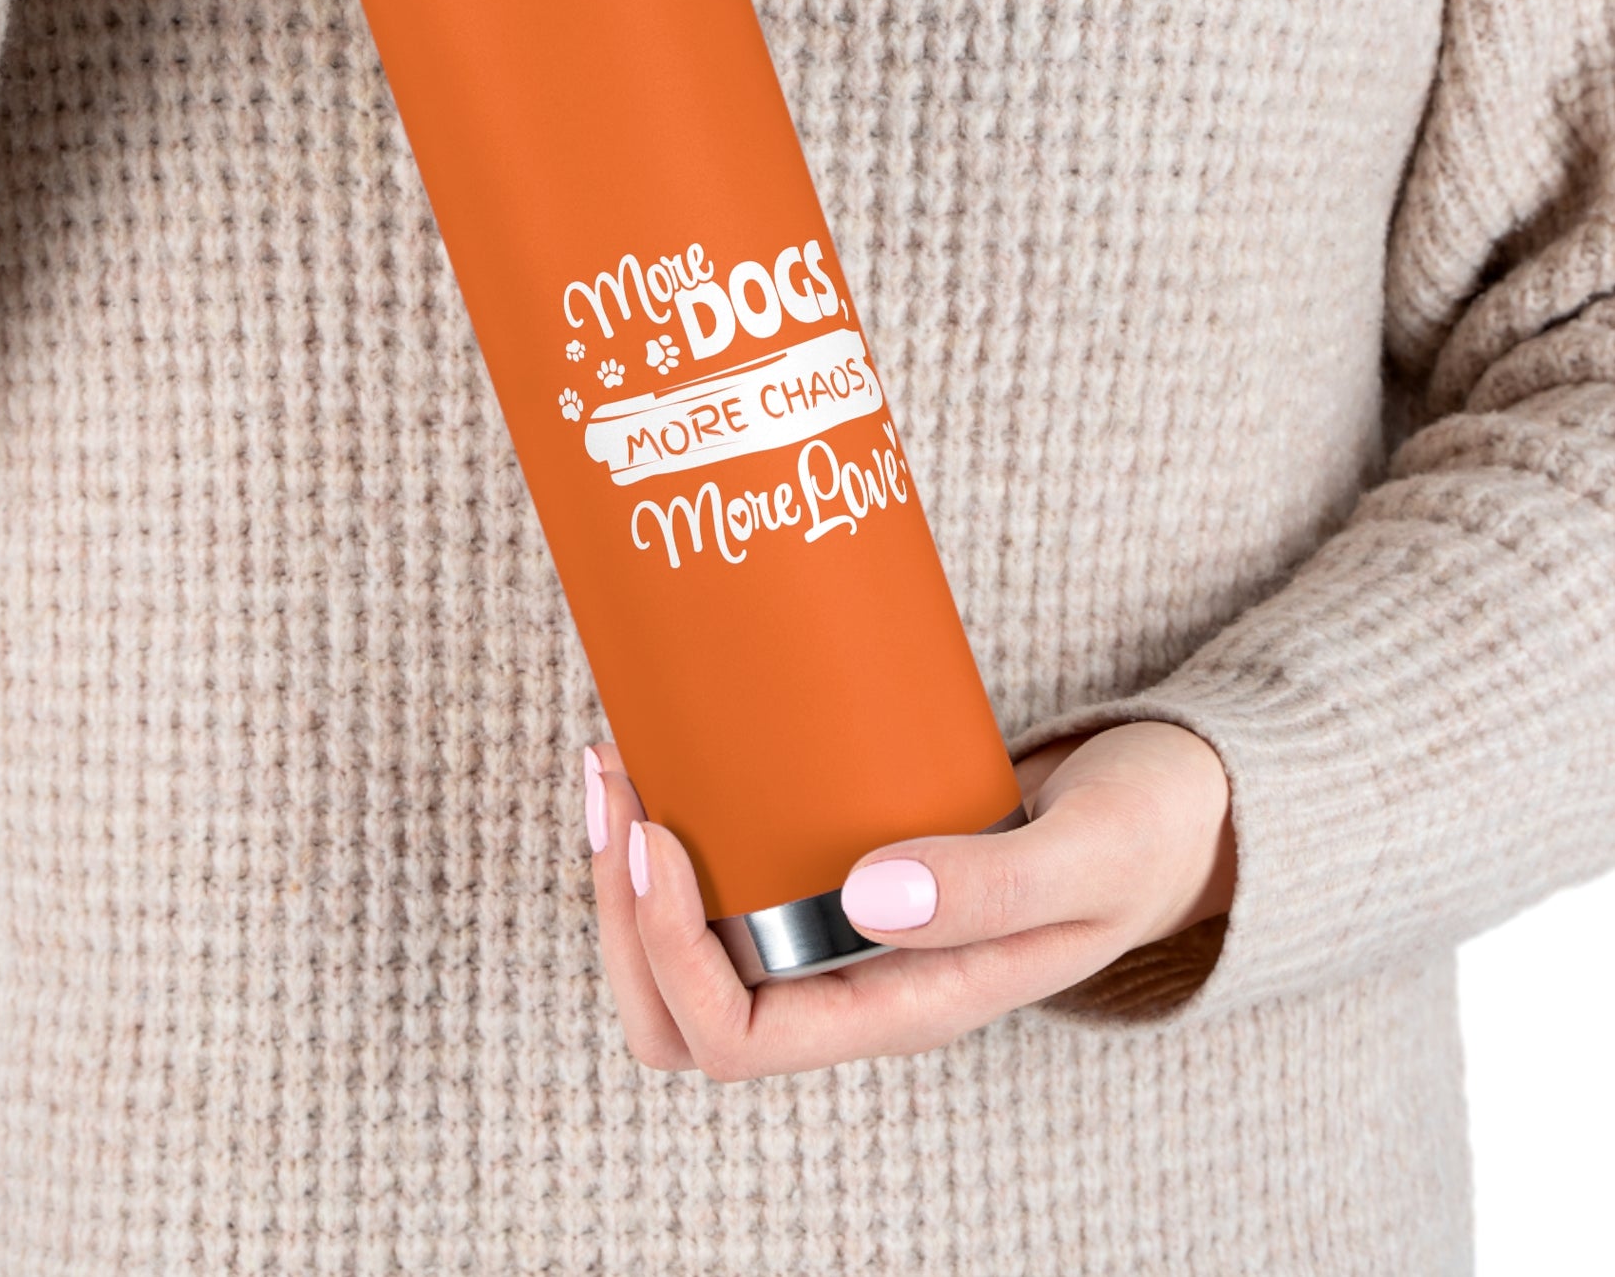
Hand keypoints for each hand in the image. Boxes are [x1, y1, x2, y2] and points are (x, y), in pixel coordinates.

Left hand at [582, 721, 1236, 1079]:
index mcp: (907, 1006)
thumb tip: (864, 897)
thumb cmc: (1143, 838)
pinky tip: (671, 749)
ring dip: (629, 870)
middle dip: (620, 914)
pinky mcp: (834, 870)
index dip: (670, 951)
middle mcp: (855, 984)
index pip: (740, 1037)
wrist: (1170, 808)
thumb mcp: (1092, 855)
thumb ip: (994, 887)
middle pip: (683, 1014)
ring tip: (620, 759)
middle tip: (617, 785)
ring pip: (685, 951)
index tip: (662, 833)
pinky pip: (725, 880)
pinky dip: (678, 825)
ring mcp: (840, 932)